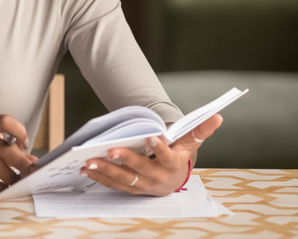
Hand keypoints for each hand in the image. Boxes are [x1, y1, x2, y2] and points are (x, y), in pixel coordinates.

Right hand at [0, 115, 38, 192]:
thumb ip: (13, 148)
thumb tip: (32, 162)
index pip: (4, 121)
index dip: (18, 131)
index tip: (25, 145)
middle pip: (1, 146)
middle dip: (20, 161)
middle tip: (32, 172)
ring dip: (10, 175)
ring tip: (19, 182)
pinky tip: (5, 187)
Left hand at [79, 114, 222, 195]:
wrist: (172, 179)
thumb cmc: (179, 155)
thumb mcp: (189, 143)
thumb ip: (200, 130)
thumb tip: (218, 116)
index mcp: (173, 165)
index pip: (168, 157)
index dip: (160, 148)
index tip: (152, 137)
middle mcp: (158, 178)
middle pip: (141, 169)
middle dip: (125, 160)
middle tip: (110, 150)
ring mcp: (143, 185)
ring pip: (124, 179)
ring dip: (106, 170)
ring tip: (90, 161)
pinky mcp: (130, 188)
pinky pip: (113, 184)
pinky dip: (99, 177)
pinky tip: (85, 169)